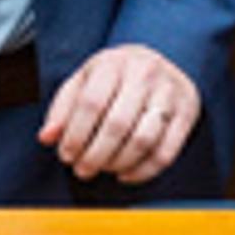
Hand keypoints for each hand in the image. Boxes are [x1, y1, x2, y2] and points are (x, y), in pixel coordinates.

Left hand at [39, 45, 199, 182]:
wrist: (159, 59)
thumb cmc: (115, 75)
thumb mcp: (84, 81)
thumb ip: (62, 108)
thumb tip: (47, 138)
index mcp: (113, 63)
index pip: (91, 103)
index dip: (75, 135)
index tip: (66, 155)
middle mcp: (144, 74)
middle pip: (117, 124)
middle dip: (95, 155)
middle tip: (82, 170)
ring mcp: (169, 92)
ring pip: (144, 139)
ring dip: (119, 164)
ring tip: (104, 169)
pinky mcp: (187, 112)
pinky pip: (167, 151)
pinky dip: (144, 171)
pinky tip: (126, 175)